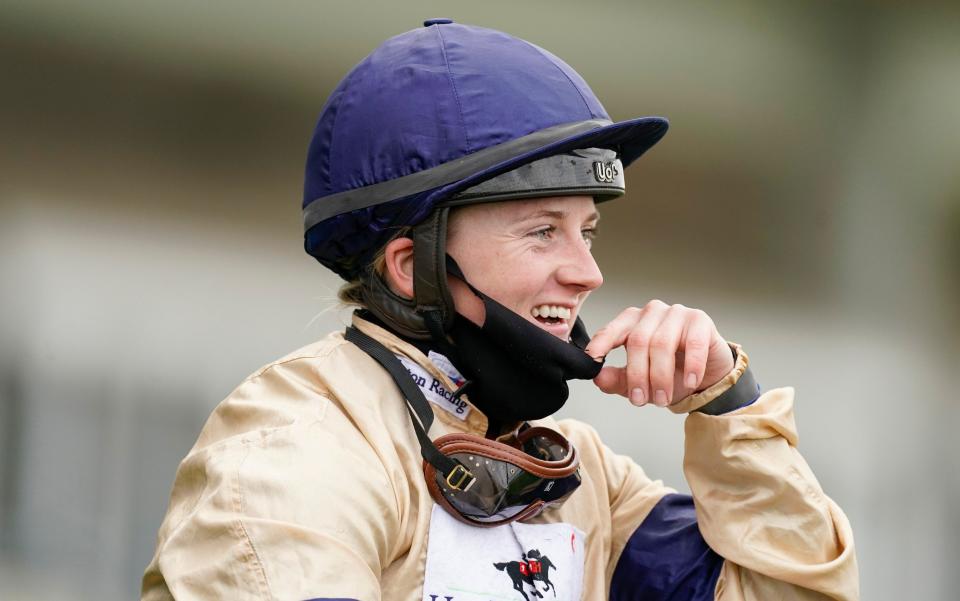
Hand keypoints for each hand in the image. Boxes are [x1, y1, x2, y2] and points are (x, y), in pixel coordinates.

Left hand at [584, 300, 734, 406]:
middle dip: (637, 375)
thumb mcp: (641, 381)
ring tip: (662, 399)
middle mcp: (651, 312)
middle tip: (639, 400)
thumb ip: (618, 379)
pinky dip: (691, 366)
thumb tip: (598, 378)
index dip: (601, 343)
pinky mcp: (700, 320)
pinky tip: (690, 382)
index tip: (593, 359)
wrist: (706, 375)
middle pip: (638, 341)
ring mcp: (676, 313)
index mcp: (631, 321)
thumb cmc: (671, 373)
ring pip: (662, 343)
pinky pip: (693, 344)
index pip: (612, 330)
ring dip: (661, 376)